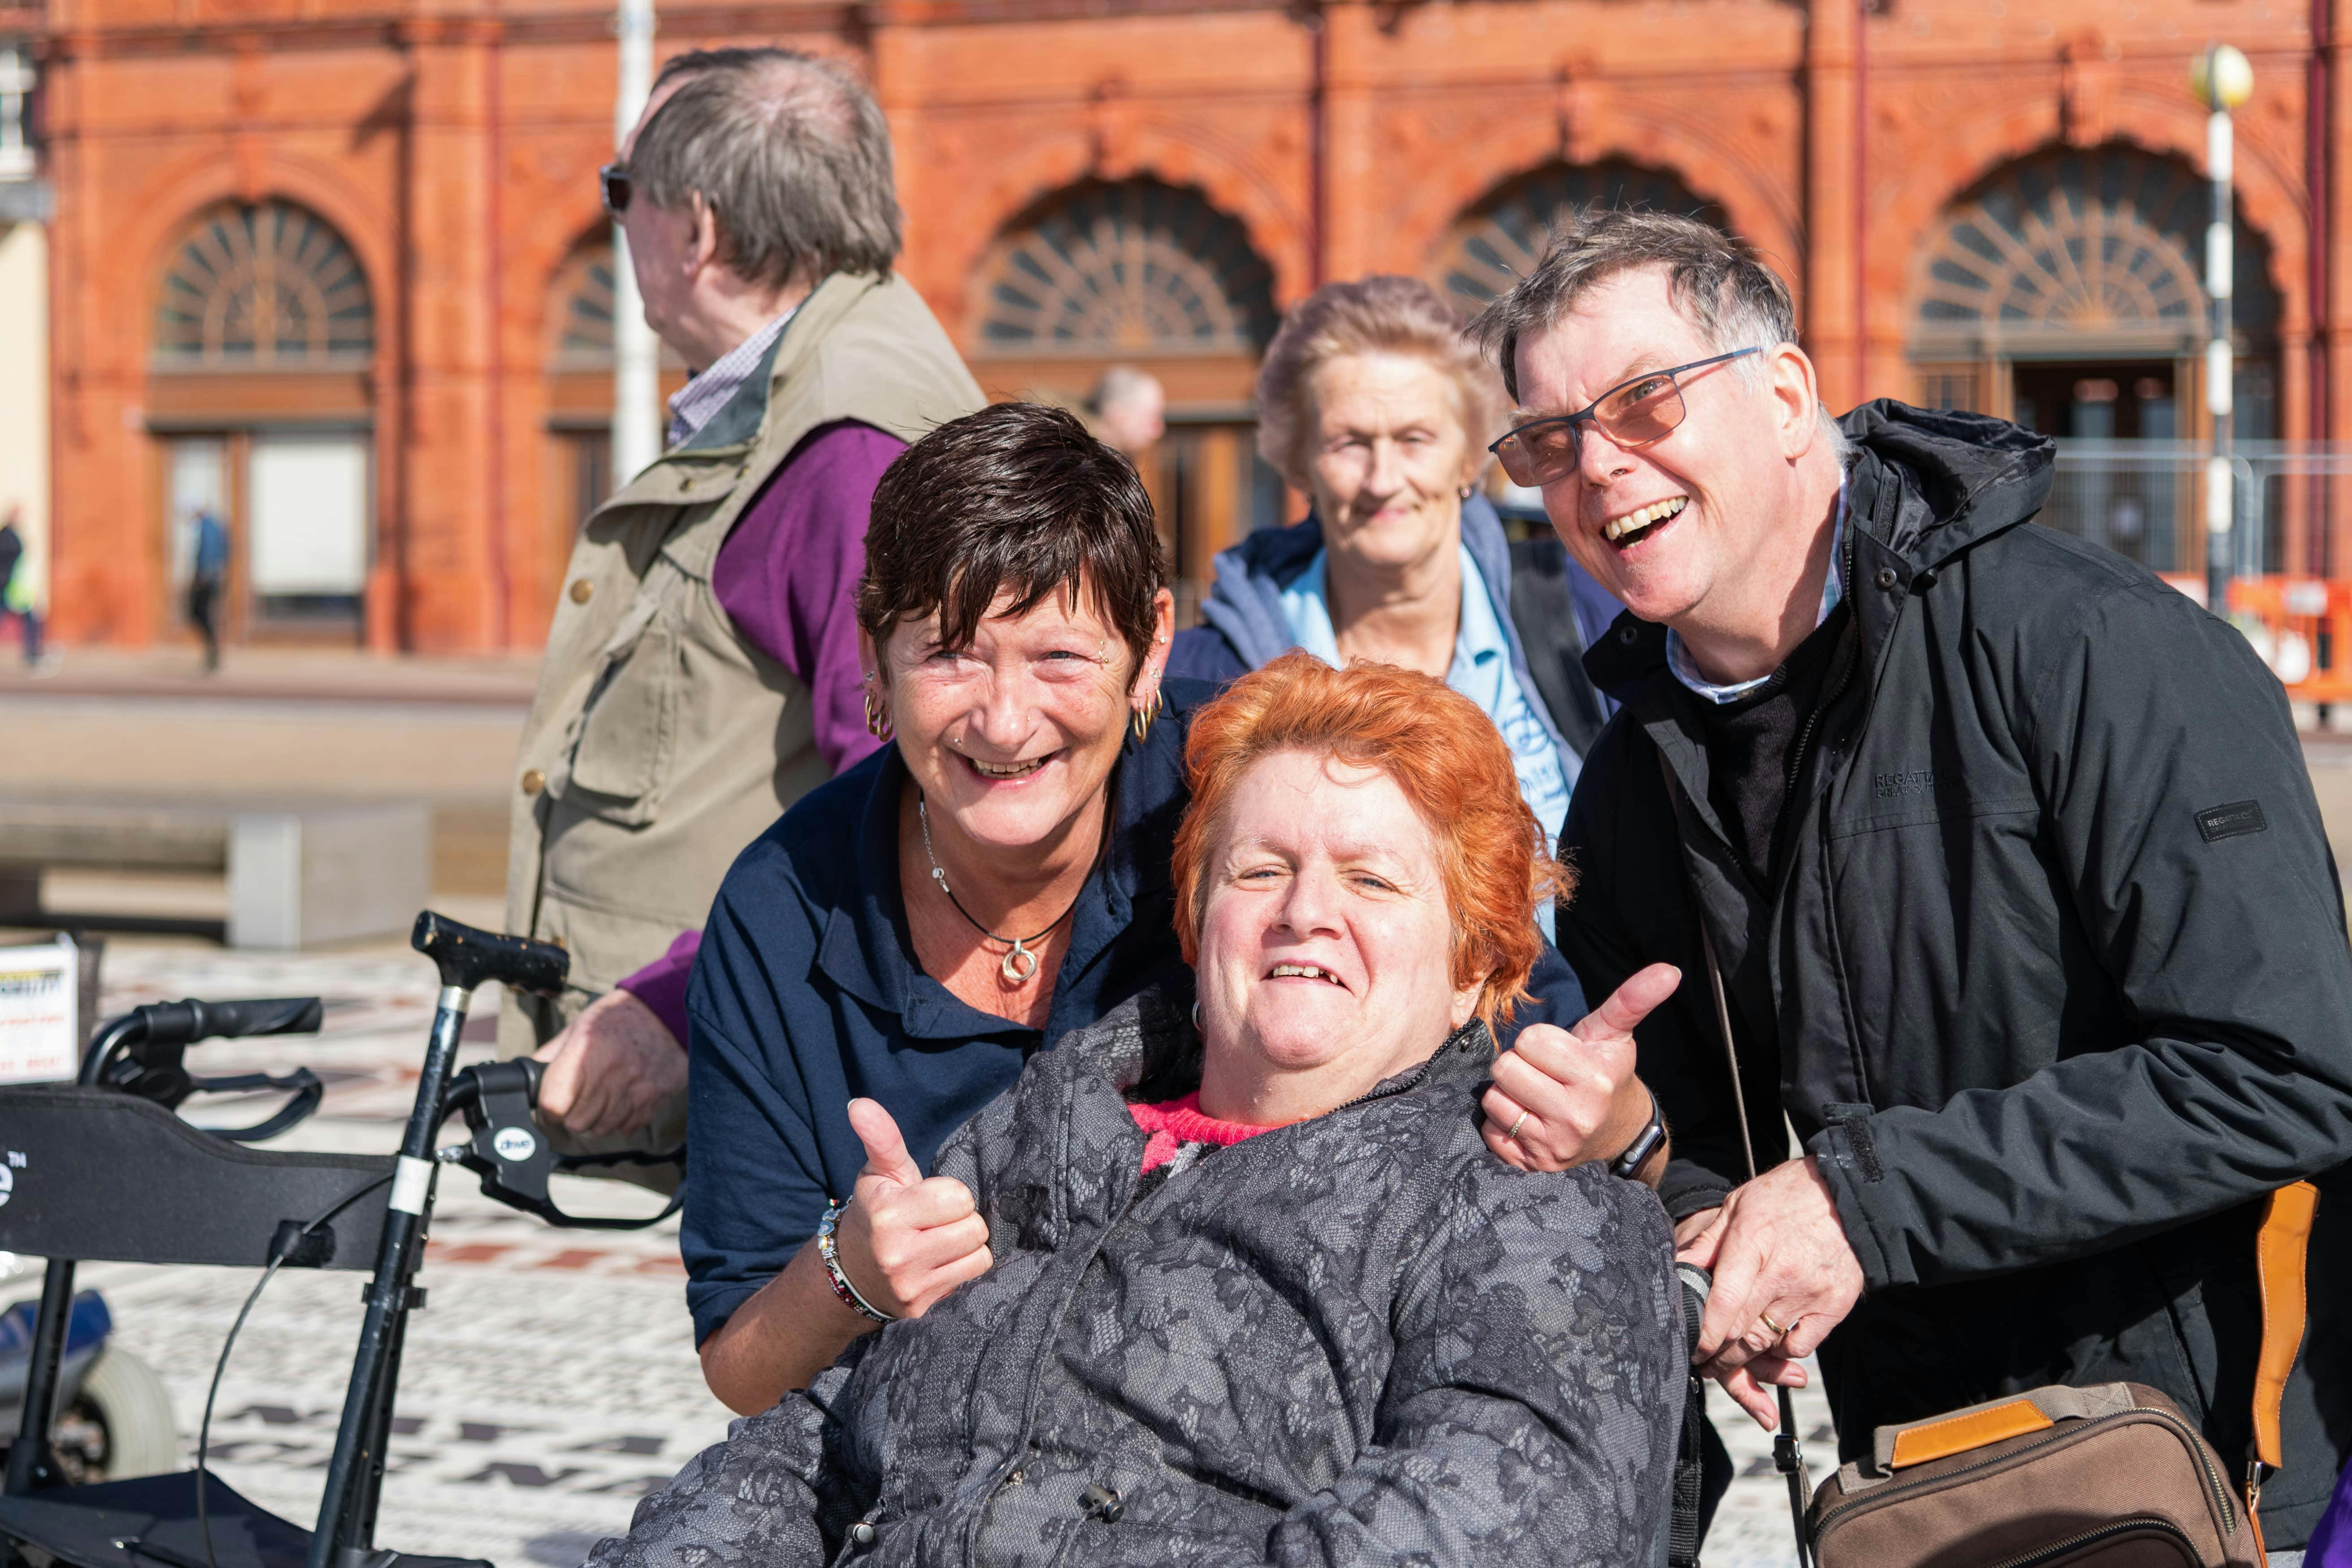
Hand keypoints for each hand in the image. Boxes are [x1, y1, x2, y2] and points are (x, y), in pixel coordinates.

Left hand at [531, 990, 685, 1137]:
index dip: (547, 1111)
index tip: (550, 1108)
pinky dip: (620, 1121)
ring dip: (595, 1121)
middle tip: (576, 1103)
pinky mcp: (653, 1098)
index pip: (554, 1104)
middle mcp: (610, 1071)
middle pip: (576, 1123)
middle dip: (571, 1117)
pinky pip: (626, 1128)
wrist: (666, 1013)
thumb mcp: (579, 1027)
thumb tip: (529, 1079)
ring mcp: (634, 1087)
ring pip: (601, 1129)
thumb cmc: (617, 1019)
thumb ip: (552, 1055)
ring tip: (599, 1101)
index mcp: (585, 1049)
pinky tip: (621, 1100)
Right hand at [832, 1097, 992, 1319]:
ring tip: (938, 1240)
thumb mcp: (878, 1172)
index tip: (926, 1198)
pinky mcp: (921, 1306)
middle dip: (959, 1218)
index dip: (948, 1193)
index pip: (959, 1196)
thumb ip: (881, 1137)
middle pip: (974, 1226)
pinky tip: (940, 1261)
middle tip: (934, 1221)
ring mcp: (910, 1284)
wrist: (849, 1272)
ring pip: (978, 1252)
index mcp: (888, 1212)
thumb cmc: (874, 1212)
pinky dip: (963, 1266)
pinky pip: (973, 1275)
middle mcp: (897, 1253)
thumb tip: (860, 1104)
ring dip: (965, 1243)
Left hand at [1482, 963, 1679, 1173]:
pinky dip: (1502, 1124)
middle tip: (1545, 1074)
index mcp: (1595, 1079)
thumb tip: (1669, 970)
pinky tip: (1528, 1120)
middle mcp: (1576, 1117)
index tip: (1559, 1054)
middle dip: (1520, 1064)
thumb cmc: (1608, 1074)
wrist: (1616, 1133)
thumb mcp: (1616, 1035)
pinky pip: (1490, 1132)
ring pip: (1493, 1100)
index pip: (1530, 1039)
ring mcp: (1553, 1147)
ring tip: (1536, 1095)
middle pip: (1505, 1068)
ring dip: (1508, 1094)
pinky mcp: (1532, 1166)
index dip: (1540, 1041)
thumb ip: (1633, 999)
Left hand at [1677, 1157, 1863, 1427]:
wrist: (1848, 1193)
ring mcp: (1810, 1291)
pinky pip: (1802, 1346)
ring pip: (1767, 1342)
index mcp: (1751, 1242)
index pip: (1723, 1302)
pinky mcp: (1835, 1305)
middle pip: (1741, 1331)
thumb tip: (1679, 1270)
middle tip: (1702, 1362)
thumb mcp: (1739, 1205)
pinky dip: (1782, 1352)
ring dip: (1744, 1358)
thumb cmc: (1788, 1195)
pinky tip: (1771, 1343)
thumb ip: (1708, 1242)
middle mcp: (1781, 1272)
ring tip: (1728, 1360)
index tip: (1691, 1349)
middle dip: (1716, 1355)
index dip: (1704, 1334)